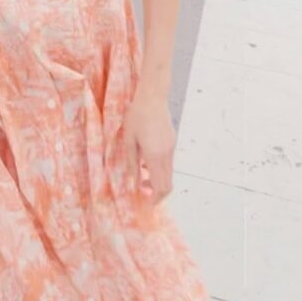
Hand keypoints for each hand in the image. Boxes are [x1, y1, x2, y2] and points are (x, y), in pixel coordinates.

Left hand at [123, 85, 175, 203]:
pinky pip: (168, 163)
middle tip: (142, 193)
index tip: (145, 204)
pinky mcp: (172, 142)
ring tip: (141, 175)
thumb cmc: (136, 116)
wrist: (153, 96)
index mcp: (155, 156)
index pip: (160, 187)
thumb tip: (133, 183)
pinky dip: (159, 169)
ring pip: (169, 174)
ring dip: (157, 181)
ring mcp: (171, 148)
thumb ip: (132, 164)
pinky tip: (146, 160)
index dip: (154, 199)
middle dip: (157, 194)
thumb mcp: (129, 140)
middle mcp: (166, 155)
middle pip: (168, 184)